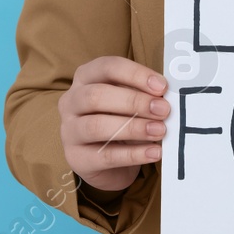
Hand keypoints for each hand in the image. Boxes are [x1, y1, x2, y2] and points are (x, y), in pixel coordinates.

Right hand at [58, 55, 169, 192]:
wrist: (107, 165)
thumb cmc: (119, 123)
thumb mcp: (128, 103)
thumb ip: (142, 95)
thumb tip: (165, 97)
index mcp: (84, 79)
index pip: (106, 67)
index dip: (135, 74)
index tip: (161, 86)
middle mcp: (71, 102)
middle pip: (97, 96)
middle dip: (134, 102)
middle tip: (163, 110)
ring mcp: (69, 132)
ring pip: (97, 126)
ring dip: (133, 128)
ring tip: (160, 131)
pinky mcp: (77, 159)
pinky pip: (105, 156)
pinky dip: (133, 154)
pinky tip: (154, 152)